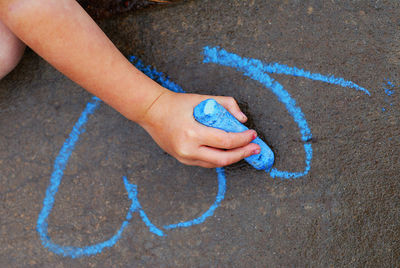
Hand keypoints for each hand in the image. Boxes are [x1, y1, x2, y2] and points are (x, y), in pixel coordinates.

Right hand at [138, 90, 260, 167]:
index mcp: (193, 133)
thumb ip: (226, 104)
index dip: (243, 139)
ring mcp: (184, 157)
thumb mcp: (203, 99)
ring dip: (232, 158)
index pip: (225, 141)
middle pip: (223, 159)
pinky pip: (206, 163)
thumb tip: (242, 120)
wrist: (152, 112)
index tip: (253, 134)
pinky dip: (219, 158)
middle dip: (243, 154)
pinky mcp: (183, 160)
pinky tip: (229, 152)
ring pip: (215, 164)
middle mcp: (188, 149)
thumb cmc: (178, 104)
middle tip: (255, 148)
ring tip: (245, 150)